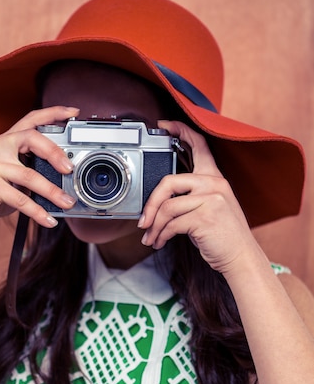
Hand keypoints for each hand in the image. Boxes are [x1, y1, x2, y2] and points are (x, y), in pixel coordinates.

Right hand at [0, 106, 79, 240]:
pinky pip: (21, 199)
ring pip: (30, 175)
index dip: (53, 113)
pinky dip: (38, 212)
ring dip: (53, 192)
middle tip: (70, 169)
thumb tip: (64, 177)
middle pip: (31, 138)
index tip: (73, 112)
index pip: (30, 120)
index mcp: (2, 141)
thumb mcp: (11, 177)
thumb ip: (31, 169)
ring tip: (67, 202)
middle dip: (55, 152)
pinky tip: (49, 220)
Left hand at [139, 121, 256, 275]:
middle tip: (143, 221)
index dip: (181, 130)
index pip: (199, 145)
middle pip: (168, 183)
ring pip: (167, 208)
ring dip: (154, 227)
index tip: (165, 125)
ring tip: (151, 238)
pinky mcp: (204, 217)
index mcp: (215, 178)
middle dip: (150, 205)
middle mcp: (214, 184)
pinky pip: (172, 224)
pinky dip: (161, 235)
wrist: (241, 257)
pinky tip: (160, 242)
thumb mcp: (212, 208)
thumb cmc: (223, 236)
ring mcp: (211, 199)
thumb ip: (191, 197)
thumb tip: (159, 202)